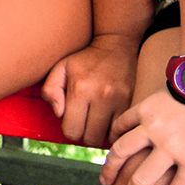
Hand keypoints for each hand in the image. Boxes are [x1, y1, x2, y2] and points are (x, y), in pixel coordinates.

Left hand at [40, 30, 138, 146]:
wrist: (117, 46)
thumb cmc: (85, 60)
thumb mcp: (61, 68)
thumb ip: (50, 90)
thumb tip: (59, 114)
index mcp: (80, 88)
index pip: (71, 130)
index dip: (70, 130)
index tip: (73, 121)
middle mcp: (101, 95)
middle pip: (90, 139)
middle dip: (85, 134)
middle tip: (86, 123)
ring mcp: (120, 100)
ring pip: (109, 137)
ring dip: (102, 134)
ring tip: (99, 122)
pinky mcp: (134, 101)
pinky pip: (124, 129)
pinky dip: (117, 130)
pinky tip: (111, 121)